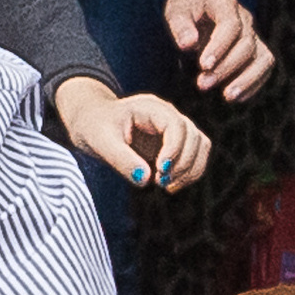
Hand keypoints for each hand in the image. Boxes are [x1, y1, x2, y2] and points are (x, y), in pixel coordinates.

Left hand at [54, 75, 211, 194]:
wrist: (93, 122)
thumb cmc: (95, 126)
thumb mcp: (101, 142)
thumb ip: (121, 159)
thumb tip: (145, 179)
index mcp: (151, 108)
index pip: (176, 125)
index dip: (174, 149)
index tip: (160, 171)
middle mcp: (168, 116)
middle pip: (195, 137)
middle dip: (182, 164)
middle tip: (160, 182)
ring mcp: (175, 129)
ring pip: (201, 147)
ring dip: (190, 170)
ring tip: (166, 186)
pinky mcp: (175, 144)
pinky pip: (195, 158)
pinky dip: (188, 174)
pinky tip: (168, 185)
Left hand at [164, 0, 274, 102]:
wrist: (202, 4)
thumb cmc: (187, 9)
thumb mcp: (176, 12)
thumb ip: (180, 27)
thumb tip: (187, 45)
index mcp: (225, 4)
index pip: (231, 24)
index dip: (220, 46)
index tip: (203, 65)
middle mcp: (245, 18)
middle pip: (246, 44)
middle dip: (226, 67)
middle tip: (202, 85)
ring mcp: (254, 34)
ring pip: (262, 57)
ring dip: (246, 79)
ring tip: (227, 97)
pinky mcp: (257, 50)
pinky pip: (264, 67)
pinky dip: (253, 84)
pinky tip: (237, 98)